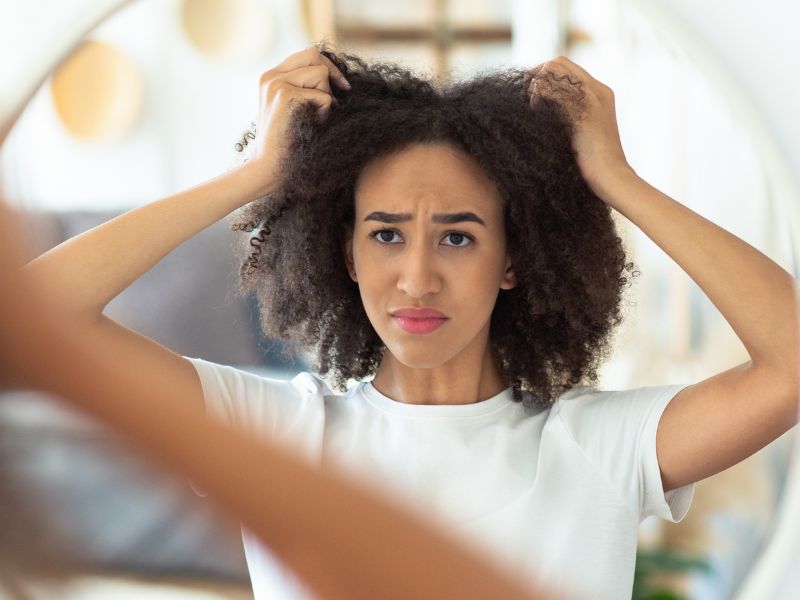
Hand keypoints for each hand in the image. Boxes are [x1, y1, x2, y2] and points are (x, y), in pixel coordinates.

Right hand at [245, 46, 350, 194]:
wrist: (268, 168)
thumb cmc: (287, 144)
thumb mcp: (295, 110)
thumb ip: (305, 89)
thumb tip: (334, 76)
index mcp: (270, 77)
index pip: (305, 55)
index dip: (327, 65)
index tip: (341, 84)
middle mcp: (270, 76)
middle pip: (313, 55)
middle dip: (333, 72)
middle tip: (345, 90)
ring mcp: (276, 83)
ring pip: (321, 74)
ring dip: (327, 97)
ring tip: (317, 118)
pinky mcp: (285, 95)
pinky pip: (324, 97)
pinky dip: (325, 113)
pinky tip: (313, 126)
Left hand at [525, 56, 633, 195]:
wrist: (612, 177)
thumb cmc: (593, 164)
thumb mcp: (581, 132)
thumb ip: (570, 116)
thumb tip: (544, 111)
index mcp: (600, 92)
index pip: (566, 66)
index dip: (543, 74)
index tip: (530, 91)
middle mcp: (597, 90)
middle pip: (558, 62)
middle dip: (536, 74)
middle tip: (526, 96)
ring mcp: (592, 97)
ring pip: (553, 71)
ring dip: (536, 86)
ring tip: (533, 106)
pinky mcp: (583, 109)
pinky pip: (551, 89)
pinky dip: (538, 96)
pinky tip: (535, 112)